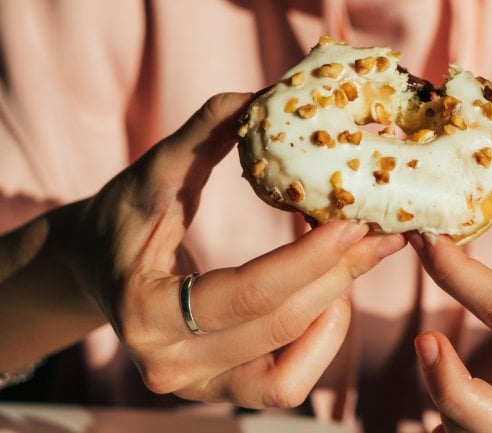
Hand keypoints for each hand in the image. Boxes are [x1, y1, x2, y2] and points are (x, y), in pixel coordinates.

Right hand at [73, 93, 405, 406]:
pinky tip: (331, 297)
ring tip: (357, 259)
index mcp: (144, 309)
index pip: (244, 292)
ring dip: (333, 311)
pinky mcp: (219, 393)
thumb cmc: (123, 219)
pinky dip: (318, 345)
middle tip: (383, 233)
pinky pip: (286, 385)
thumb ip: (205, 134)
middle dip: (339, 276)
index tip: (356, 222)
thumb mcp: (154, 172)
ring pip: (289, 371)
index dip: (309, 259)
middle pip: (277, 326)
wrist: (97, 270)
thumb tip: (263, 98)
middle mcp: (167, 364)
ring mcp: (194, 388)